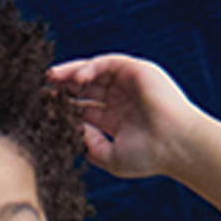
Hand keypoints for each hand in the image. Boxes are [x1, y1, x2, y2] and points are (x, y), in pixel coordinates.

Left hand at [48, 54, 205, 180]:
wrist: (178, 146)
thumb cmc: (150, 157)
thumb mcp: (110, 157)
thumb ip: (89, 146)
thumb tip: (70, 131)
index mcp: (114, 119)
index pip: (82, 107)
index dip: (62, 105)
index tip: (43, 106)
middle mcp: (120, 99)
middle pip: (84, 88)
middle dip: (62, 87)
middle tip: (42, 88)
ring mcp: (129, 84)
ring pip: (93, 72)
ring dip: (71, 73)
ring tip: (52, 78)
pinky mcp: (137, 70)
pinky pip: (107, 63)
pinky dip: (89, 68)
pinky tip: (76, 80)